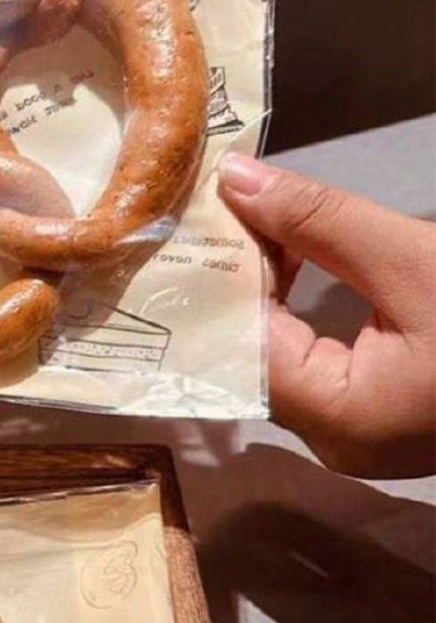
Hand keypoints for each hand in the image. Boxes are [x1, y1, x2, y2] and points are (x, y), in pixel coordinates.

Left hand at [219, 154, 435, 478]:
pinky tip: (292, 257)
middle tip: (221, 208)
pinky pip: (313, 364)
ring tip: (254, 220)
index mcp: (341, 419)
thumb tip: (237, 180)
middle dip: (237, 280)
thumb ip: (320, 221)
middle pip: (253, 357)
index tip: (207, 214)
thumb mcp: (416, 258)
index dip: (220, 278)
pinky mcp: (374, 418)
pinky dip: (297, 312)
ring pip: (279, 359)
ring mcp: (355, 435)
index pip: (241, 346)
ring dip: (265, 291)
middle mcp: (334, 441)